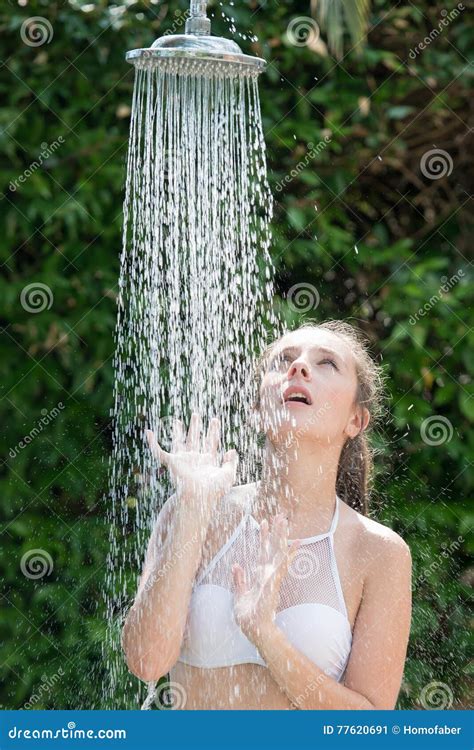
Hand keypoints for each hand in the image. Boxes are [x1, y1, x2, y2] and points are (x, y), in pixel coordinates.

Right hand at [145, 412, 237, 505]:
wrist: (199, 496)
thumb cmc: (214, 490)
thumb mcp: (228, 475)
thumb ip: (231, 462)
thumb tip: (232, 450)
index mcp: (207, 462)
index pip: (211, 443)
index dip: (213, 432)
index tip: (215, 420)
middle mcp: (194, 460)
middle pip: (194, 439)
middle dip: (195, 427)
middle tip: (196, 415)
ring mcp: (182, 460)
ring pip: (179, 442)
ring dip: (178, 431)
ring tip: (177, 420)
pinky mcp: (171, 462)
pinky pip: (158, 451)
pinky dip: (152, 442)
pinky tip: (148, 433)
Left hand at [232, 513, 299, 645]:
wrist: (255, 631)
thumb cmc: (248, 616)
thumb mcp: (238, 595)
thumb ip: (239, 579)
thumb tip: (236, 564)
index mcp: (260, 575)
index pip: (262, 552)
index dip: (263, 537)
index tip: (264, 522)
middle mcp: (268, 574)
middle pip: (273, 548)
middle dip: (276, 531)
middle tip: (280, 515)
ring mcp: (272, 578)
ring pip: (278, 552)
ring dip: (282, 536)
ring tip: (285, 521)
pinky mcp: (274, 583)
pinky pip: (282, 567)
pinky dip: (288, 556)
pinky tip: (294, 545)